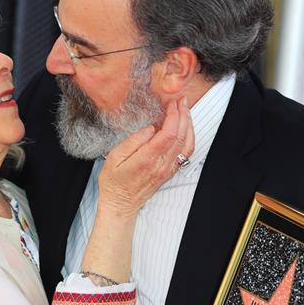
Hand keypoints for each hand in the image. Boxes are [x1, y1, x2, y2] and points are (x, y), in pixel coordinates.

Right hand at [98, 98, 194, 215]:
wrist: (120, 204)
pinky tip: (186, 128)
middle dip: (183, 115)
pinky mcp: (170, 172)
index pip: (168, 134)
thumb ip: (133, 141)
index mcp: (147, 159)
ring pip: (187, 144)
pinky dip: (189, 137)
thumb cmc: (114, 181)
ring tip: (185, 110)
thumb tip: (150, 128)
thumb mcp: (114, 158)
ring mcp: (168, 169)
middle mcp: (162, 165)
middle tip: (180, 100)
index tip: (171, 103)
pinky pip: (186, 153)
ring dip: (189, 125)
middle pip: (181, 136)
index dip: (173, 116)